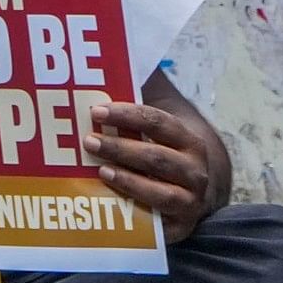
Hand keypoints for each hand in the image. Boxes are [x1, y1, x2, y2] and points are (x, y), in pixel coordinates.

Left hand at [87, 98, 222, 241]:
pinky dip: (135, 210)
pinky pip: (157, 220)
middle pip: (156, 157)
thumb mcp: (157, 128)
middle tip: (88, 141)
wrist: (192, 195)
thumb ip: (138, 102)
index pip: (158, 122)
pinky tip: (112, 202)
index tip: (95, 111)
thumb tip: (118, 57)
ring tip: (100, 170)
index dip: (127, 114)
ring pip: (159, 192)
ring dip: (128, 180)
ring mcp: (190, 200)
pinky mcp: (180, 226)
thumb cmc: (161, 153)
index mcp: (188, 140)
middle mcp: (194, 170)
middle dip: (120, 148)